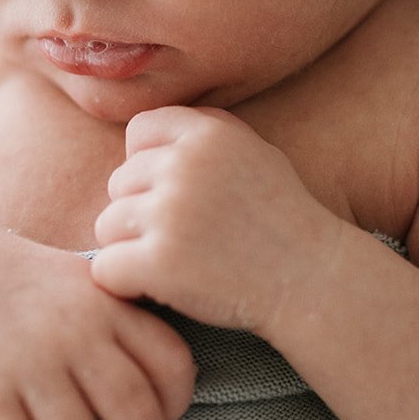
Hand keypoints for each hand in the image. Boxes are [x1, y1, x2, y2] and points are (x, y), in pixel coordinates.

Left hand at [90, 106, 342, 336]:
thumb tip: (140, 133)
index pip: (139, 131)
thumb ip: (204, 133)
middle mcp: (183, 166)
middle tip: (185, 238)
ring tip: (178, 263)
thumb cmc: (283, 220)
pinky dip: (125, 285)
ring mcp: (168, 214)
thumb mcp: (256, 154)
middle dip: (141, 213)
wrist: (313, 282)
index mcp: (207, 134)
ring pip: (106, 227)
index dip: (148, 165)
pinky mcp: (157, 263)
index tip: (174, 194)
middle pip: (118, 183)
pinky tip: (162, 288)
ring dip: (131, 250)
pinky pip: (105, 269)